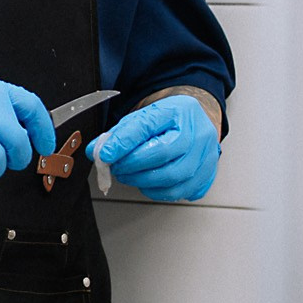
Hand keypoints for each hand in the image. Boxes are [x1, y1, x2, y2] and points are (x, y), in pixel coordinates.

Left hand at [90, 95, 219, 201]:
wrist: (194, 123)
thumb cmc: (168, 121)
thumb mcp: (142, 117)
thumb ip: (119, 134)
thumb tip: (95, 151)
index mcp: (180, 111)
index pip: (147, 126)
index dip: (122, 142)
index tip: (104, 154)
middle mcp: (198, 133)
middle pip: (162, 155)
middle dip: (131, 165)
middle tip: (116, 167)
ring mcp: (207, 156)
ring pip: (172, 178)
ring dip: (142, 181)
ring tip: (129, 175)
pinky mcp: (207, 177)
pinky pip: (180, 192)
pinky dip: (158, 192)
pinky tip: (148, 183)